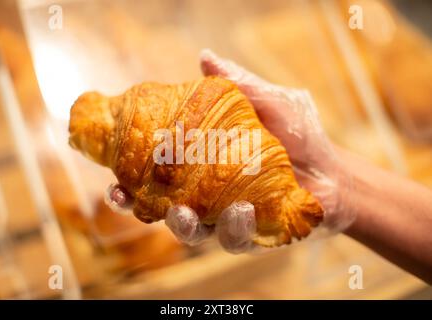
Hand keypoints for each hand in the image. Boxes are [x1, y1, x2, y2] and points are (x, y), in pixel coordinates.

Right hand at [104, 49, 353, 253]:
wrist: (334, 171)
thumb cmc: (298, 136)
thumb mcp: (269, 104)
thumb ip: (238, 85)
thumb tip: (205, 57)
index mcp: (201, 169)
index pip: (158, 178)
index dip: (130, 183)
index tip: (111, 181)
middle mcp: (208, 197)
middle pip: (164, 210)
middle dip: (143, 211)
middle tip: (132, 201)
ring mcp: (228, 218)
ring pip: (195, 232)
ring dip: (184, 226)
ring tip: (187, 213)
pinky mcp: (253, 236)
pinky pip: (236, 240)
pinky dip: (235, 227)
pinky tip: (242, 211)